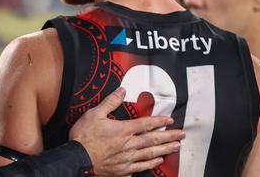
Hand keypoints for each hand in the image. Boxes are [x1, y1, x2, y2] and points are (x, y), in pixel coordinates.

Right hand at [69, 87, 183, 175]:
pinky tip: (159, 160)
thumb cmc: (84, 136)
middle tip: (182, 134)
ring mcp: (127, 158)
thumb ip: (110, 102)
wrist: (77, 158)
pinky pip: (142, 166)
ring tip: (176, 146)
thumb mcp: (94, 114)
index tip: (170, 119)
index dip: (160, 120)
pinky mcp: (123, 168)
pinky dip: (152, 163)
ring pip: (151, 153)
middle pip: (153, 139)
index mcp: (123, 130)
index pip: (146, 124)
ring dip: (165, 149)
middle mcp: (129, 144)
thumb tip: (122, 90)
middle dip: (169, 136)